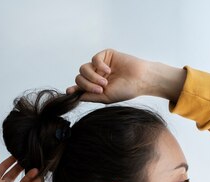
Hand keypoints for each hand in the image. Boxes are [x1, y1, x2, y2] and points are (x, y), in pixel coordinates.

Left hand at [66, 48, 186, 102]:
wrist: (141, 79)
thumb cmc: (126, 90)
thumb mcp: (105, 97)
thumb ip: (90, 96)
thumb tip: (76, 96)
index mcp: (96, 86)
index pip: (80, 87)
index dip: (74, 89)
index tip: (69, 92)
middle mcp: (96, 75)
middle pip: (79, 78)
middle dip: (87, 85)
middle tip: (100, 90)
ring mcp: (100, 65)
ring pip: (84, 69)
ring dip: (92, 77)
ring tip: (105, 82)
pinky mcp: (106, 55)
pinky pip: (94, 59)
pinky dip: (99, 66)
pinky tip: (109, 70)